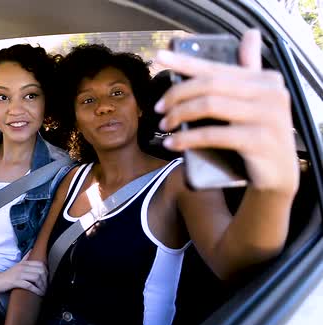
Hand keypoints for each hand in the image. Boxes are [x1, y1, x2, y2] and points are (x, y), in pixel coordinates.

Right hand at [0, 254, 47, 295]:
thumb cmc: (8, 275)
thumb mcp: (17, 265)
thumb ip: (25, 258)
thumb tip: (32, 250)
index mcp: (24, 263)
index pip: (40, 264)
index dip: (47, 272)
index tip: (47, 279)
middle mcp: (22, 267)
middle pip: (40, 271)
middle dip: (46, 280)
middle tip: (47, 286)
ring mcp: (19, 274)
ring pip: (36, 277)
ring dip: (42, 286)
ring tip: (44, 291)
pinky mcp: (15, 282)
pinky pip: (29, 285)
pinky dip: (36, 290)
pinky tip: (39, 294)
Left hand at [155, 29, 298, 196]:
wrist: (278, 176)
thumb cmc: (257, 136)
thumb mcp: (254, 102)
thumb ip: (249, 72)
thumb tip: (249, 35)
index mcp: (265, 79)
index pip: (216, 67)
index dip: (185, 62)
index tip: (159, 58)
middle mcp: (270, 92)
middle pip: (209, 84)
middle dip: (177, 95)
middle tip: (158, 108)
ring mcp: (267, 116)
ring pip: (209, 105)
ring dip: (178, 115)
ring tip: (164, 125)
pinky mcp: (259, 140)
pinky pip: (213, 134)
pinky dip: (187, 139)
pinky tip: (173, 144)